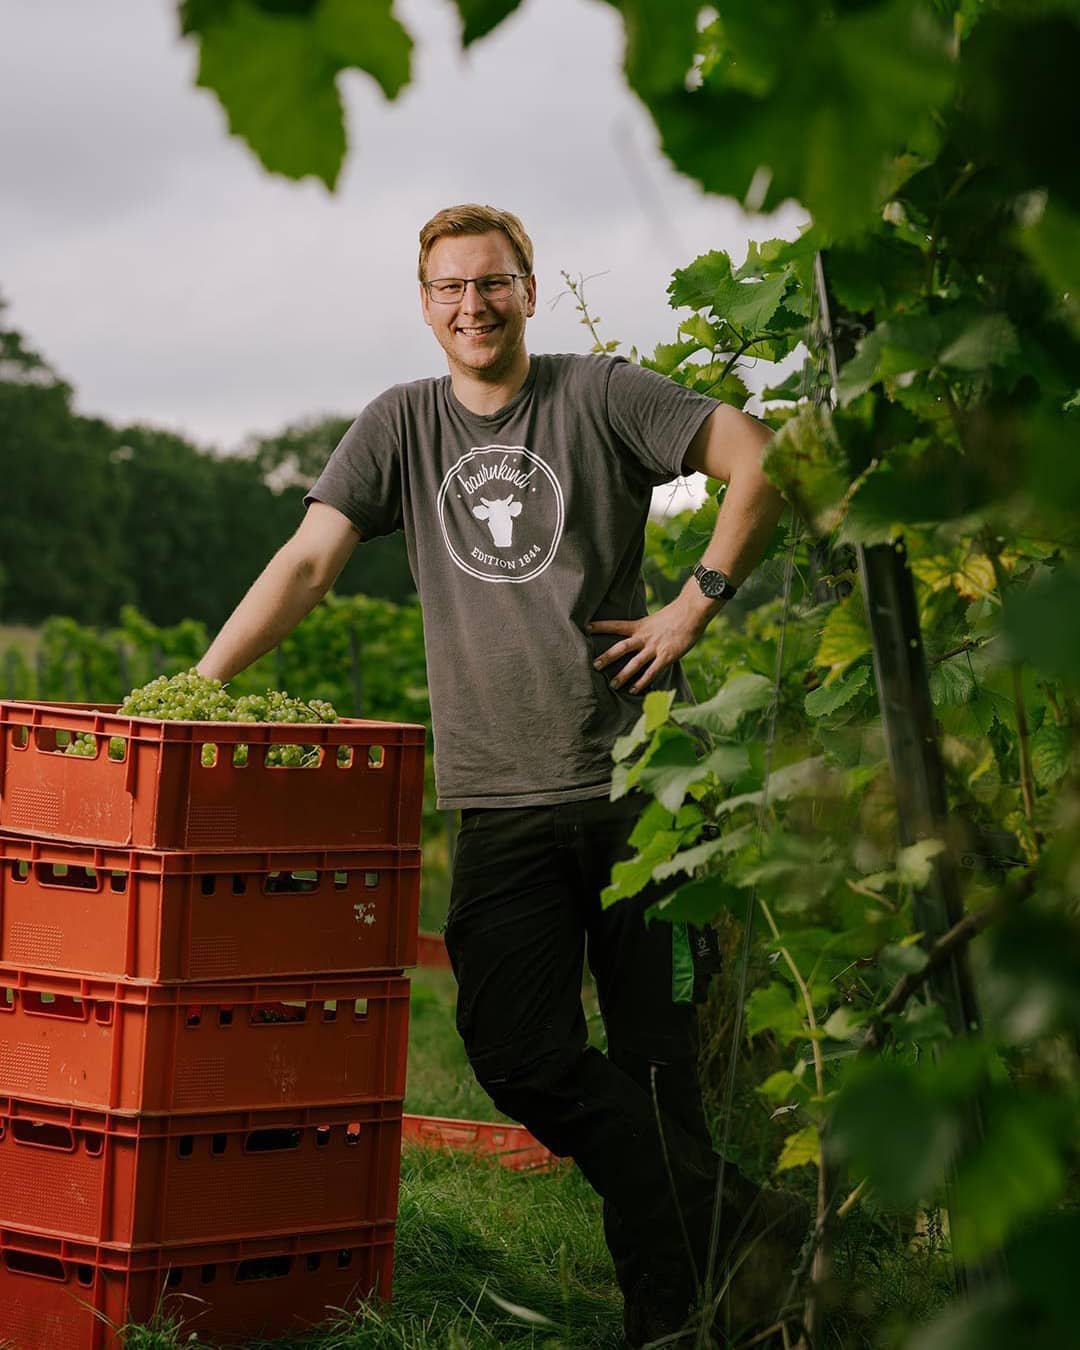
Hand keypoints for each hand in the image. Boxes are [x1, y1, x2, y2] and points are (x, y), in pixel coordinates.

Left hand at [588, 594, 712, 694]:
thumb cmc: (675, 616)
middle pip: (621, 648)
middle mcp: (644, 637)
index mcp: (640, 626)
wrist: (692, 612)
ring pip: (635, 663)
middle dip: (607, 657)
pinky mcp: (667, 656)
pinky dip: (642, 682)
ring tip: (612, 685)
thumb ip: (644, 630)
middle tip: (594, 666)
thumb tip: (636, 637)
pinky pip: (652, 672)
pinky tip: (634, 690)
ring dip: (623, 675)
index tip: (586, 627)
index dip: (601, 626)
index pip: (616, 625)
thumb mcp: (654, 620)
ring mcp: (655, 647)